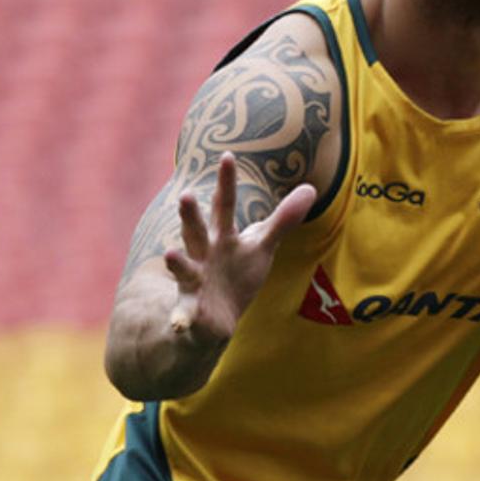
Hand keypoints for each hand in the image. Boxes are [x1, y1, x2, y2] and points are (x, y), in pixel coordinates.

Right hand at [164, 152, 315, 346]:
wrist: (217, 316)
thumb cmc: (238, 271)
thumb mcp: (261, 245)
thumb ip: (284, 219)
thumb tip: (310, 187)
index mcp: (222, 235)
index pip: (224, 204)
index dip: (226, 182)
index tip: (227, 156)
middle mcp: (203, 252)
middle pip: (196, 230)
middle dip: (190, 215)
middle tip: (185, 195)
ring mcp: (194, 279)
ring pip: (183, 268)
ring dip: (177, 262)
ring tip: (169, 253)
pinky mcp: (191, 308)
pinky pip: (183, 314)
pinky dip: (179, 319)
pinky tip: (177, 325)